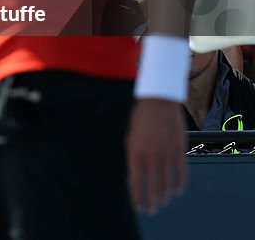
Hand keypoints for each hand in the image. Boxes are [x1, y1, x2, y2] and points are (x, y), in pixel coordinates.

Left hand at [127, 98, 185, 213]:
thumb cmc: (141, 121)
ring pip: (168, 183)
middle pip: (153, 187)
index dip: (138, 198)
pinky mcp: (179, 150)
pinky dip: (178, 185)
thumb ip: (135, 158)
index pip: (136, 183)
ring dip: (165, 196)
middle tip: (151, 210)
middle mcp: (151, 155)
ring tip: (162, 202)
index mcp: (135, 152)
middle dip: (152, 202)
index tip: (138, 208)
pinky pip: (181, 174)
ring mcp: (166, 153)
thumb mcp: (132, 139)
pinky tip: (175, 191)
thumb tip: (137, 179)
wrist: (158, 102)